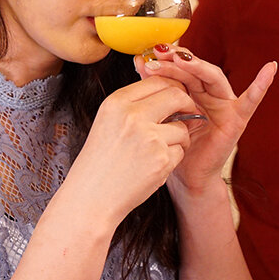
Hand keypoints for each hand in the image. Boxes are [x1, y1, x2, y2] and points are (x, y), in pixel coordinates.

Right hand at [63, 76, 196, 226]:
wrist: (91, 198)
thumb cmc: (100, 161)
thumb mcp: (109, 122)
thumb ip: (135, 105)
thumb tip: (169, 90)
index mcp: (116, 102)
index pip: (156, 81)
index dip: (172, 88)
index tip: (177, 98)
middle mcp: (132, 116)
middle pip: (176, 95)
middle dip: (187, 105)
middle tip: (187, 114)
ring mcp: (148, 137)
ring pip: (182, 127)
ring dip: (179, 138)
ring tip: (158, 152)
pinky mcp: (160, 159)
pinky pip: (181, 150)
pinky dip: (172, 159)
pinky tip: (154, 167)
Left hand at [135, 46, 276, 194]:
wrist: (183, 175)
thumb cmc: (173, 142)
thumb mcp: (161, 110)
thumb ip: (155, 86)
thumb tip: (138, 59)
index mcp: (192, 89)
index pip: (181, 67)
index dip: (167, 58)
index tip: (148, 52)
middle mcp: (210, 93)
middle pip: (195, 70)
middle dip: (177, 60)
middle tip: (159, 54)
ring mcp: (225, 104)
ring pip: (213, 78)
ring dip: (196, 66)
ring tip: (179, 60)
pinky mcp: (237, 119)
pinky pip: (251, 101)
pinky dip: (261, 85)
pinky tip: (270, 69)